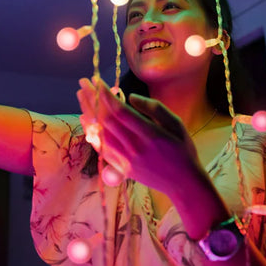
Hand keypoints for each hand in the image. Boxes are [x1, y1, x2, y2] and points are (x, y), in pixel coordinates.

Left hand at [77, 78, 200, 194]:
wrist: (184, 184)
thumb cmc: (183, 150)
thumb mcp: (176, 124)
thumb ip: (155, 108)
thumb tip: (131, 98)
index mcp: (150, 134)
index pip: (120, 111)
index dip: (106, 95)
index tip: (97, 80)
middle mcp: (135, 148)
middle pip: (106, 121)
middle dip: (93, 99)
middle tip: (83, 82)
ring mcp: (126, 160)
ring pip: (100, 133)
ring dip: (88, 113)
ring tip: (81, 96)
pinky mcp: (122, 168)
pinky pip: (102, 148)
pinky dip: (91, 132)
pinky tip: (86, 119)